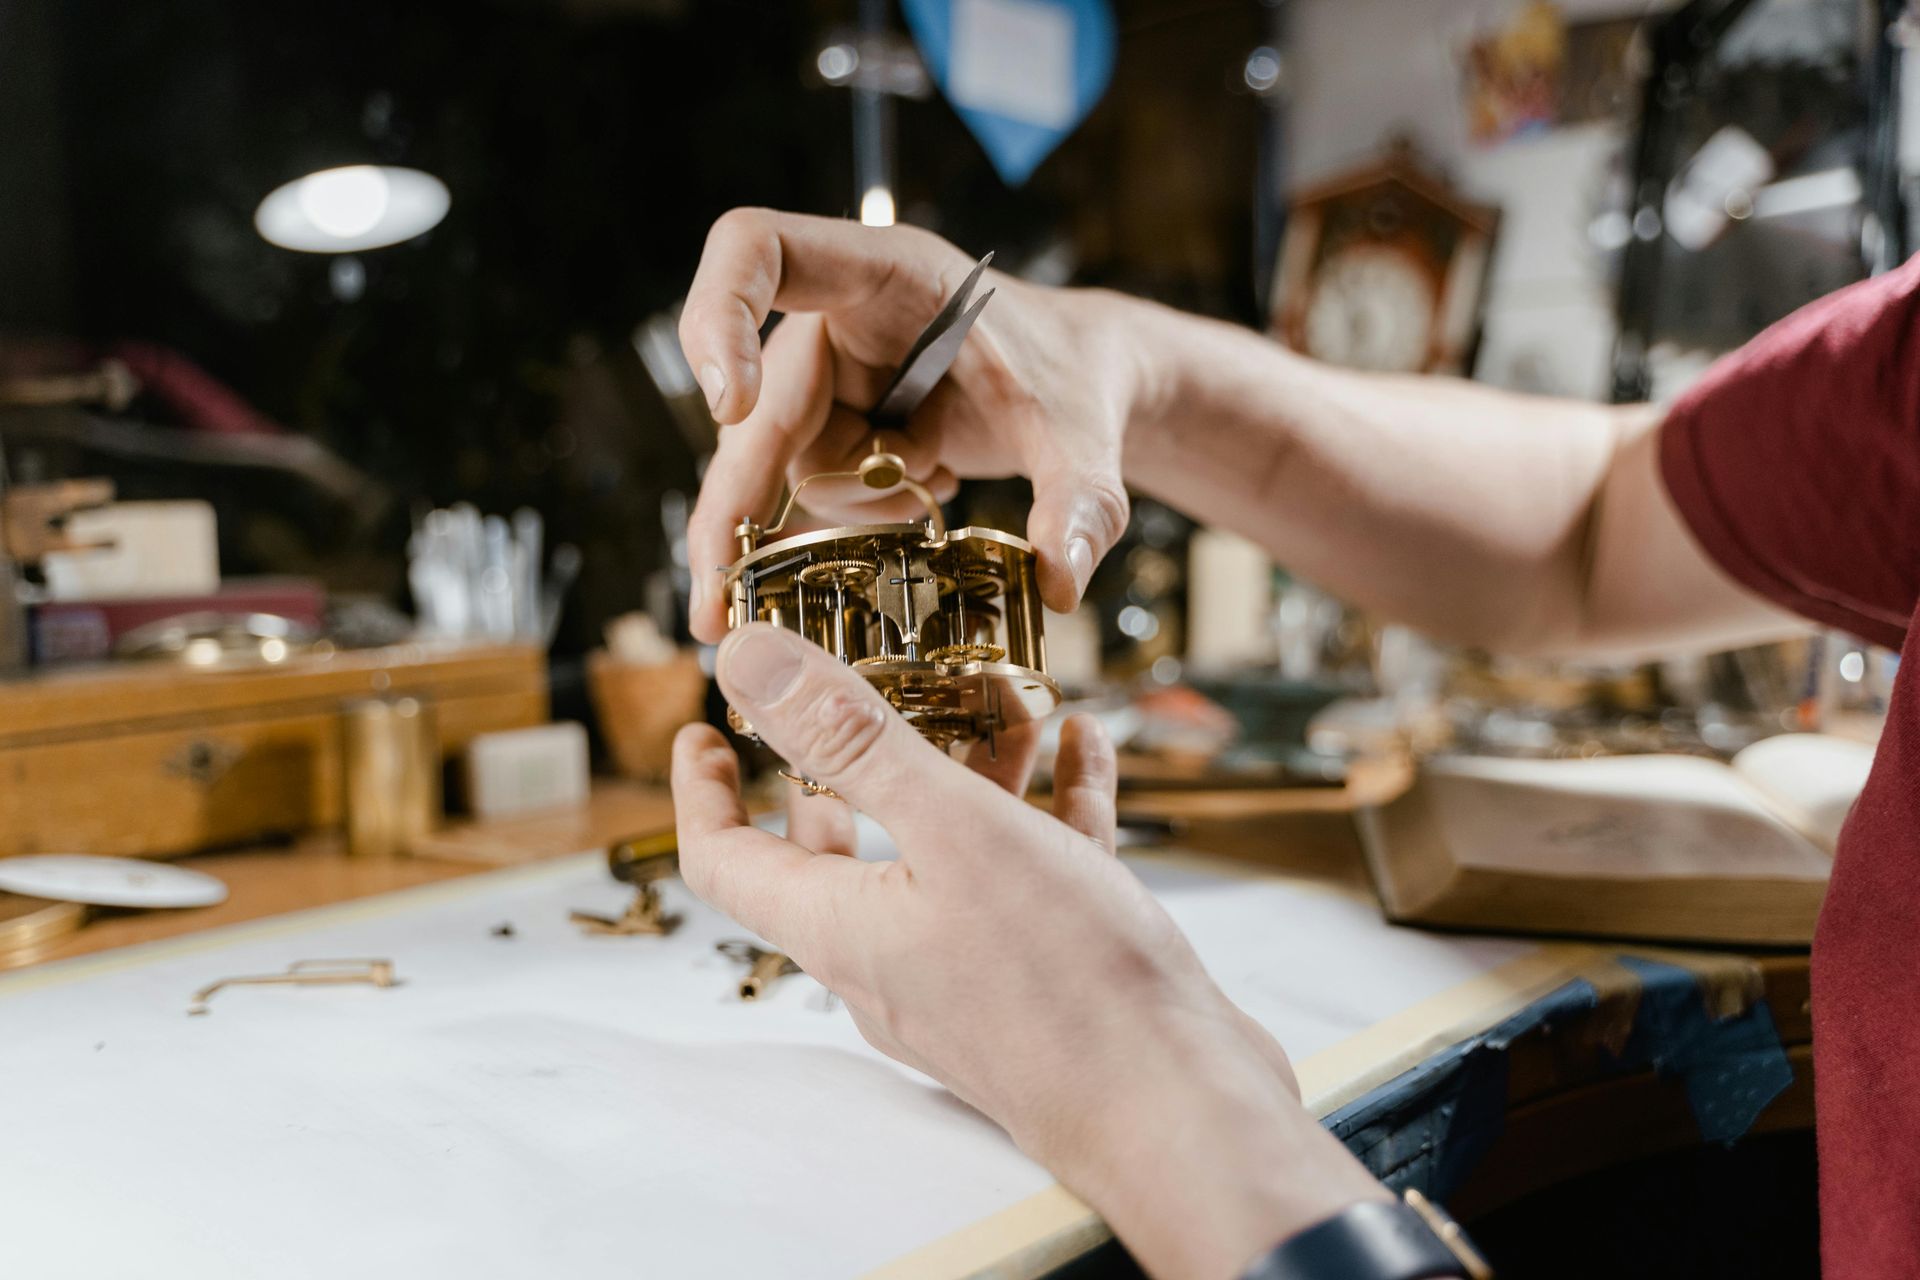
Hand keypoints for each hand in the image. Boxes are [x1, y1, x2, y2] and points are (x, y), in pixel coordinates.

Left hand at [671, 624, 1388, 1279]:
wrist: (1178, 1107)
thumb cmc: (1068, 988)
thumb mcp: (952, 828)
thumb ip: (851, 739)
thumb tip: (749, 662)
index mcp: (841, 927)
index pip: (726, 860)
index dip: (703, 792)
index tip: (704, 729)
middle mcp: (890, 955)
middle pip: (840, 849)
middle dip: (853, 762)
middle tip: (869, 693)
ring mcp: (966, 969)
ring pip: (943, 850)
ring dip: (967, 770)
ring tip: (1007, 699)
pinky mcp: (1039, 974)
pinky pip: (1024, 875)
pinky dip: (1044, 809)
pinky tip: (1084, 753)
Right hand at [677, 209, 1147, 641]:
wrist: (1088, 383)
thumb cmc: (1076, 371)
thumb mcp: (1084, 434)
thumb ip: (1079, 499)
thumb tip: (1060, 580)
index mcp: (886, 272)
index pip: (759, 247)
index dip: (719, 315)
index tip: (732, 405)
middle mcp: (839, 316)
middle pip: (752, 403)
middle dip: (741, 501)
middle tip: (720, 601)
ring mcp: (832, 372)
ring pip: (784, 460)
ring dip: (849, 501)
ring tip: (932, 489)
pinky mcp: (837, 419)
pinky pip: (810, 482)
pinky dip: (854, 512)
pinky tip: (916, 501)